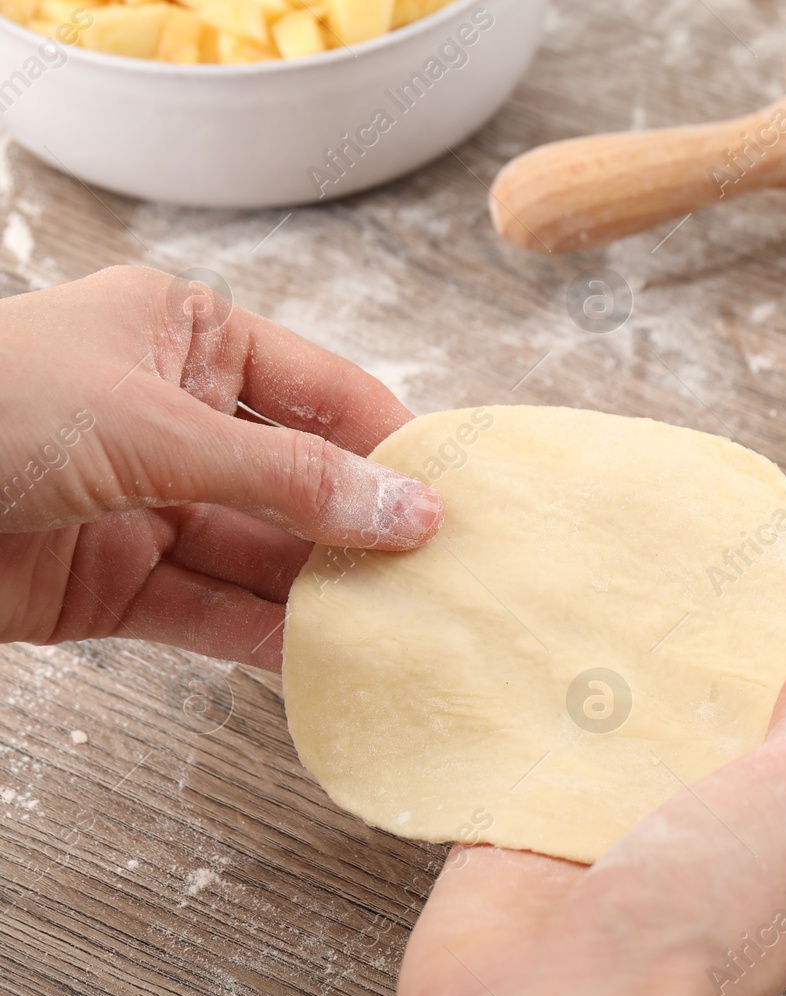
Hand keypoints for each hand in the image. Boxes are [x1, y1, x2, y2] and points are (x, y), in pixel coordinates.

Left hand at [0, 266, 441, 668]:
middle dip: (368, 530)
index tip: (462, 498)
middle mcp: (177, 417)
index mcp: (190, 337)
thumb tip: (409, 510)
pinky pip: (209, 610)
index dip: (396, 445)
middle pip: (303, 481)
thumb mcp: (153, 425)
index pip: (326, 393)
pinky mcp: (112, 584)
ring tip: (406, 626)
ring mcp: (147, 503)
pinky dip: (264, 638)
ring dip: (325, 592)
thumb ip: (286, 479)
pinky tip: (325, 658)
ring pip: (262, 554)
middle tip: (447, 577)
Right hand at [396, 634, 785, 995]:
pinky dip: (513, 714)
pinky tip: (516, 653)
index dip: (773, 674)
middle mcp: (689, 845)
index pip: (782, 743)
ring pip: (601, 740)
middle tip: (664, 583)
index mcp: (773, 845)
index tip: (755, 601)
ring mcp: (602, 844)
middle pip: (685, 733)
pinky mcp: (518, 843)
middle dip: (675, 668)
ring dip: (592, 684)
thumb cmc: (693, 934)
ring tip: (593, 596)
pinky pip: (516, 762)